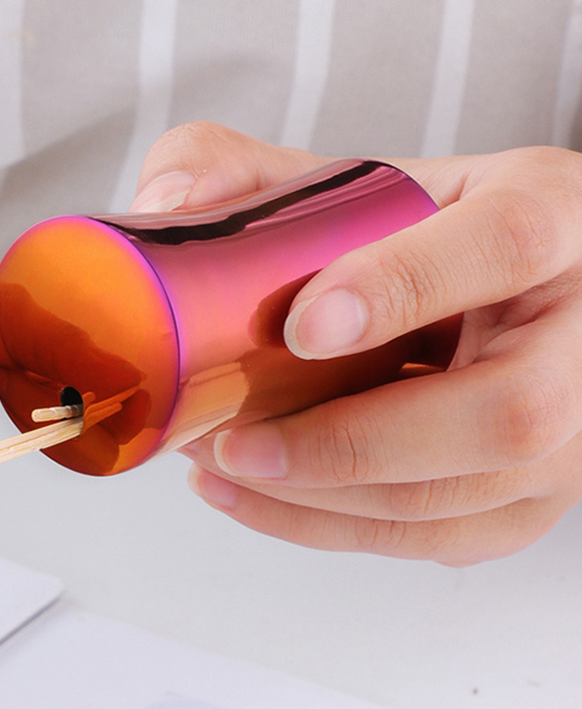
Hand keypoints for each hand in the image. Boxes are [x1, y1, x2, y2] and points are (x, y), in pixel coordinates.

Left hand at [132, 122, 581, 565]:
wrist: (498, 284)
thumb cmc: (422, 229)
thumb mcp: (356, 173)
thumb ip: (246, 172)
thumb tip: (167, 209)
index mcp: (549, 215)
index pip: (503, 245)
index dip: (402, 287)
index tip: (300, 327)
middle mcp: (580, 326)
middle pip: (506, 410)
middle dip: (351, 442)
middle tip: (235, 442)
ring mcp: (572, 424)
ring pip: (472, 494)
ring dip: (329, 500)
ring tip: (224, 469)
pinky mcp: (534, 488)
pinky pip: (449, 535)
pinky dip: (341, 528)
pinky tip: (259, 497)